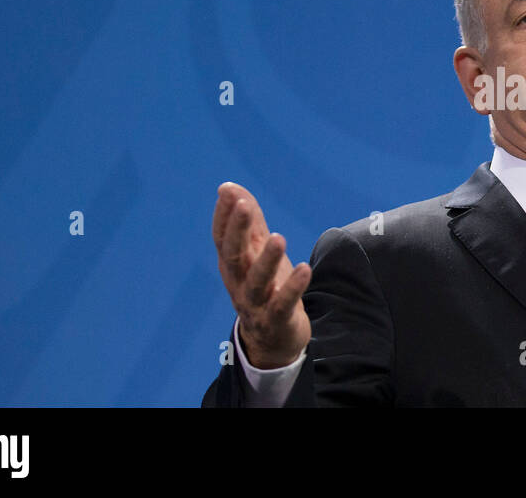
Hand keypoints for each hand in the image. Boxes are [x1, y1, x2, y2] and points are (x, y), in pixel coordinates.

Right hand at [213, 182, 311, 368]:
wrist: (272, 339)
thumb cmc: (265, 286)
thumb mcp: (255, 253)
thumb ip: (247, 222)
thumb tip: (229, 187)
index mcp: (232, 265)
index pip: (222, 239)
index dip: (223, 216)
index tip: (228, 192)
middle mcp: (238, 283)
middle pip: (233, 256)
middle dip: (238, 231)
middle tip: (244, 206)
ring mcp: (255, 303)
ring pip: (257, 281)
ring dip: (267, 259)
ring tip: (278, 237)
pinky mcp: (276, 319)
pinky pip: (282, 304)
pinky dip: (292, 287)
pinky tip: (303, 268)